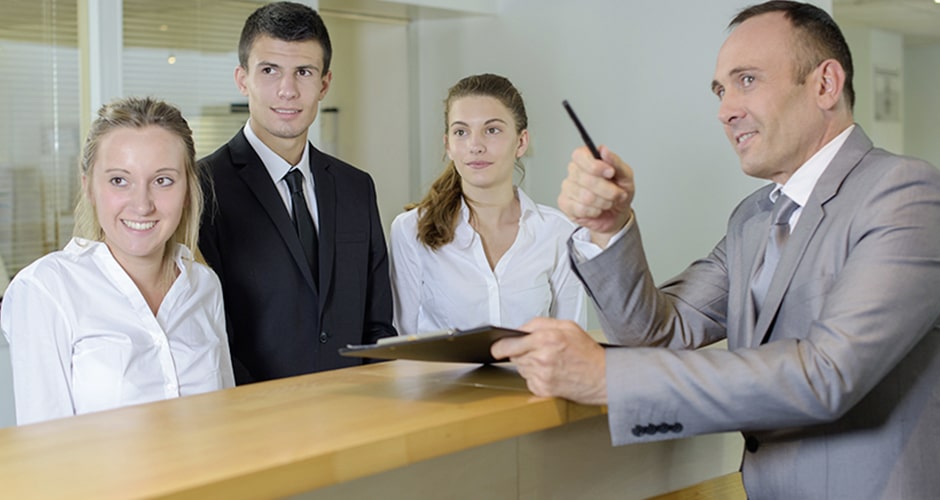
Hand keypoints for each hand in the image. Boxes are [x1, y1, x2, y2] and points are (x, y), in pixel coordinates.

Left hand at [491, 318, 606, 405]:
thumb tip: (520, 329)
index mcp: (546, 338)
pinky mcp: (542, 390)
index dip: (500, 345)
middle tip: (537, 351)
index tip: (496, 347)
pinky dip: (535, 376)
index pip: (510, 342)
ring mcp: (541, 376)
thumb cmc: (588, 353)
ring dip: (528, 364)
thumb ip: (540, 323)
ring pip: (520, 368)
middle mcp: (542, 358)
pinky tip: (550, 373)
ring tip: (548, 362)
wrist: (603, 377)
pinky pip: (528, 380)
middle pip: (514, 355)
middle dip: (520, 352)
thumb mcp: (568, 326)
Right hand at [557, 145, 634, 247]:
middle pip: (586, 179)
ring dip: (604, 202)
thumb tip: (603, 150)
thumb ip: (615, 162)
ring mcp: (567, 188)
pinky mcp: (565, 204)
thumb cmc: (619, 191)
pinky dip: (595, 211)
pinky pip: (580, 209)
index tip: (610, 172)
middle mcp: (574, 171)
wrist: (617, 213)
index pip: (580, 156)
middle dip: (608, 190)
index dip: (595, 166)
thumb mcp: (625, 175)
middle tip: (617, 193)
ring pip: (585, 196)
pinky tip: (597, 209)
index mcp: (586, 159)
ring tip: (608, 202)